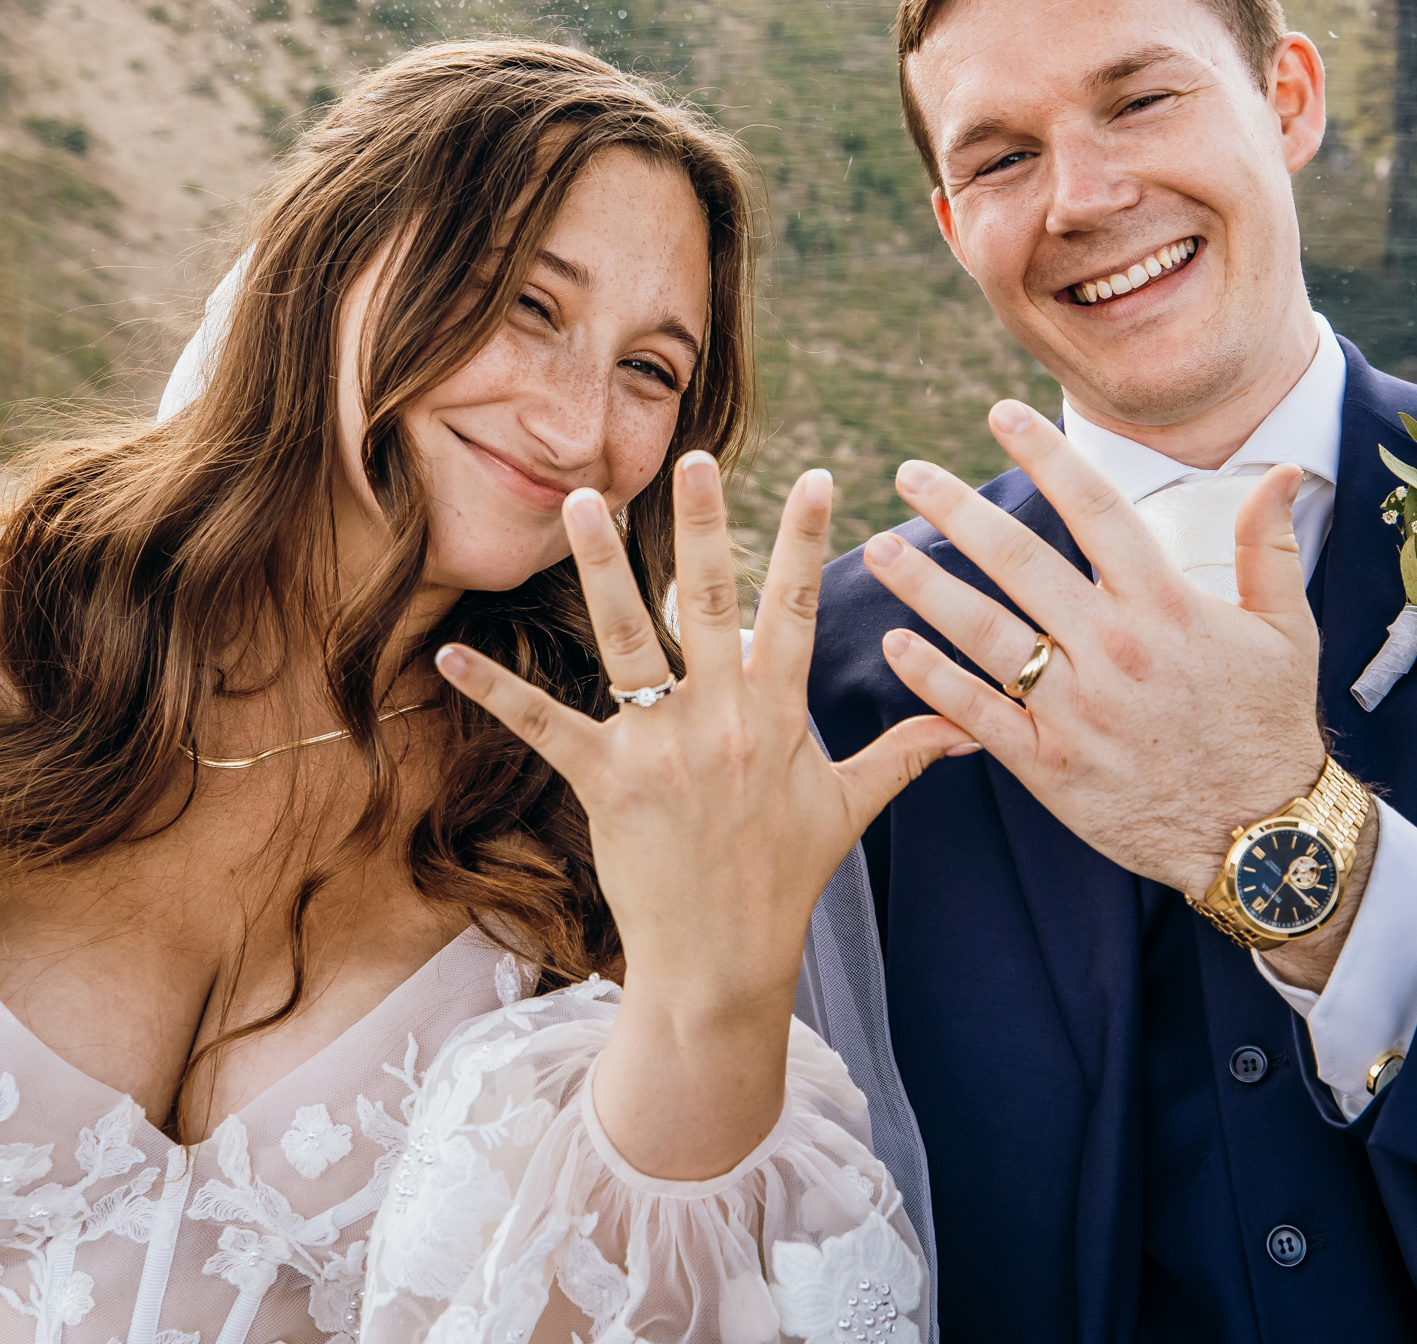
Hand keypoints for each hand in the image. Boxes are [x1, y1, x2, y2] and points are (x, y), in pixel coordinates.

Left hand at [434, 453, 968, 1176]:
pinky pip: (545, 724)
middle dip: (703, 522)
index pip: (799, 610)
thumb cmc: (786, 883)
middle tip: (693, 454)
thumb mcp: (850, 810)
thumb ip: (903, 753)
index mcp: (779, 716)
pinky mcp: (606, 781)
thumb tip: (968, 725)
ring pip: (630, 637)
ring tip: (582, 500)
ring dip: (601, 566)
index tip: (819, 475)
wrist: (723, 962)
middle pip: (714, 599)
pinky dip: (495, 690)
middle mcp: (723, 719)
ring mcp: (662, 747)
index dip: (808, 541)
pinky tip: (448, 654)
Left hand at [863, 399, 1341, 912]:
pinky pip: (977, 713)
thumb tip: (1280, 473)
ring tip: (879, 549)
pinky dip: (931, 679)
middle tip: (908, 472)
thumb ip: (1270, 547)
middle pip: (1020, 561)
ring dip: (925, 587)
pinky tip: (895, 644)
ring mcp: (1077, 709)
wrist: (1261, 838)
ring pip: (984, 632)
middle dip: (957, 510)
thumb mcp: (1286, 630)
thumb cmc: (1270, 726)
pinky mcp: (1050, 766)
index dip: (1047, 455)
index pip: (1096, 508)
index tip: (1002, 413)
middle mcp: (1114, 648)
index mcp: (1166, 606)